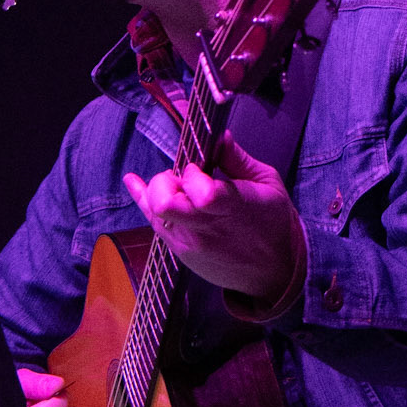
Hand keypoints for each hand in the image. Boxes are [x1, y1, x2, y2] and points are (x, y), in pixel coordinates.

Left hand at [123, 135, 304, 301]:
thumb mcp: (268, 183)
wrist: (271, 272)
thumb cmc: (272, 222)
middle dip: (166, 181)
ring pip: (153, 211)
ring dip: (159, 191)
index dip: (194, 174)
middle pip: (164, 203)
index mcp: (233, 209)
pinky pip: (152, 223)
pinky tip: (134, 182)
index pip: (200, 193)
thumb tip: (217, 135)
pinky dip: (144, 199)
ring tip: (180, 188)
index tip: (202, 169)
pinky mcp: (180, 252)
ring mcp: (189, 243)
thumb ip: (237, 158)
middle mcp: (206, 229)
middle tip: (184, 179)